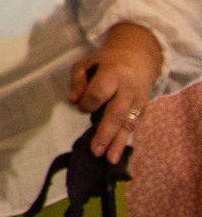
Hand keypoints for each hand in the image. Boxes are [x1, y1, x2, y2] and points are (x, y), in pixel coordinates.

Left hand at [73, 22, 164, 162]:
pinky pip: (134, 126)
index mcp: (113, 74)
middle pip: (116, 113)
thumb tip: (73, 102)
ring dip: (118, 143)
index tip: (82, 108)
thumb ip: (78, 80)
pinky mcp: (143, 109)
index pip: (99, 93)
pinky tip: (117, 153)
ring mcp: (138, 101)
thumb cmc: (106, 61)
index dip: (88, 103)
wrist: (139, 57)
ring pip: (128, 124)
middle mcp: (128, 89)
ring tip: (109, 159)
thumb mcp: (86, 63)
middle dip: (105, 133)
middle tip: (95, 151)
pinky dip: (126, 140)